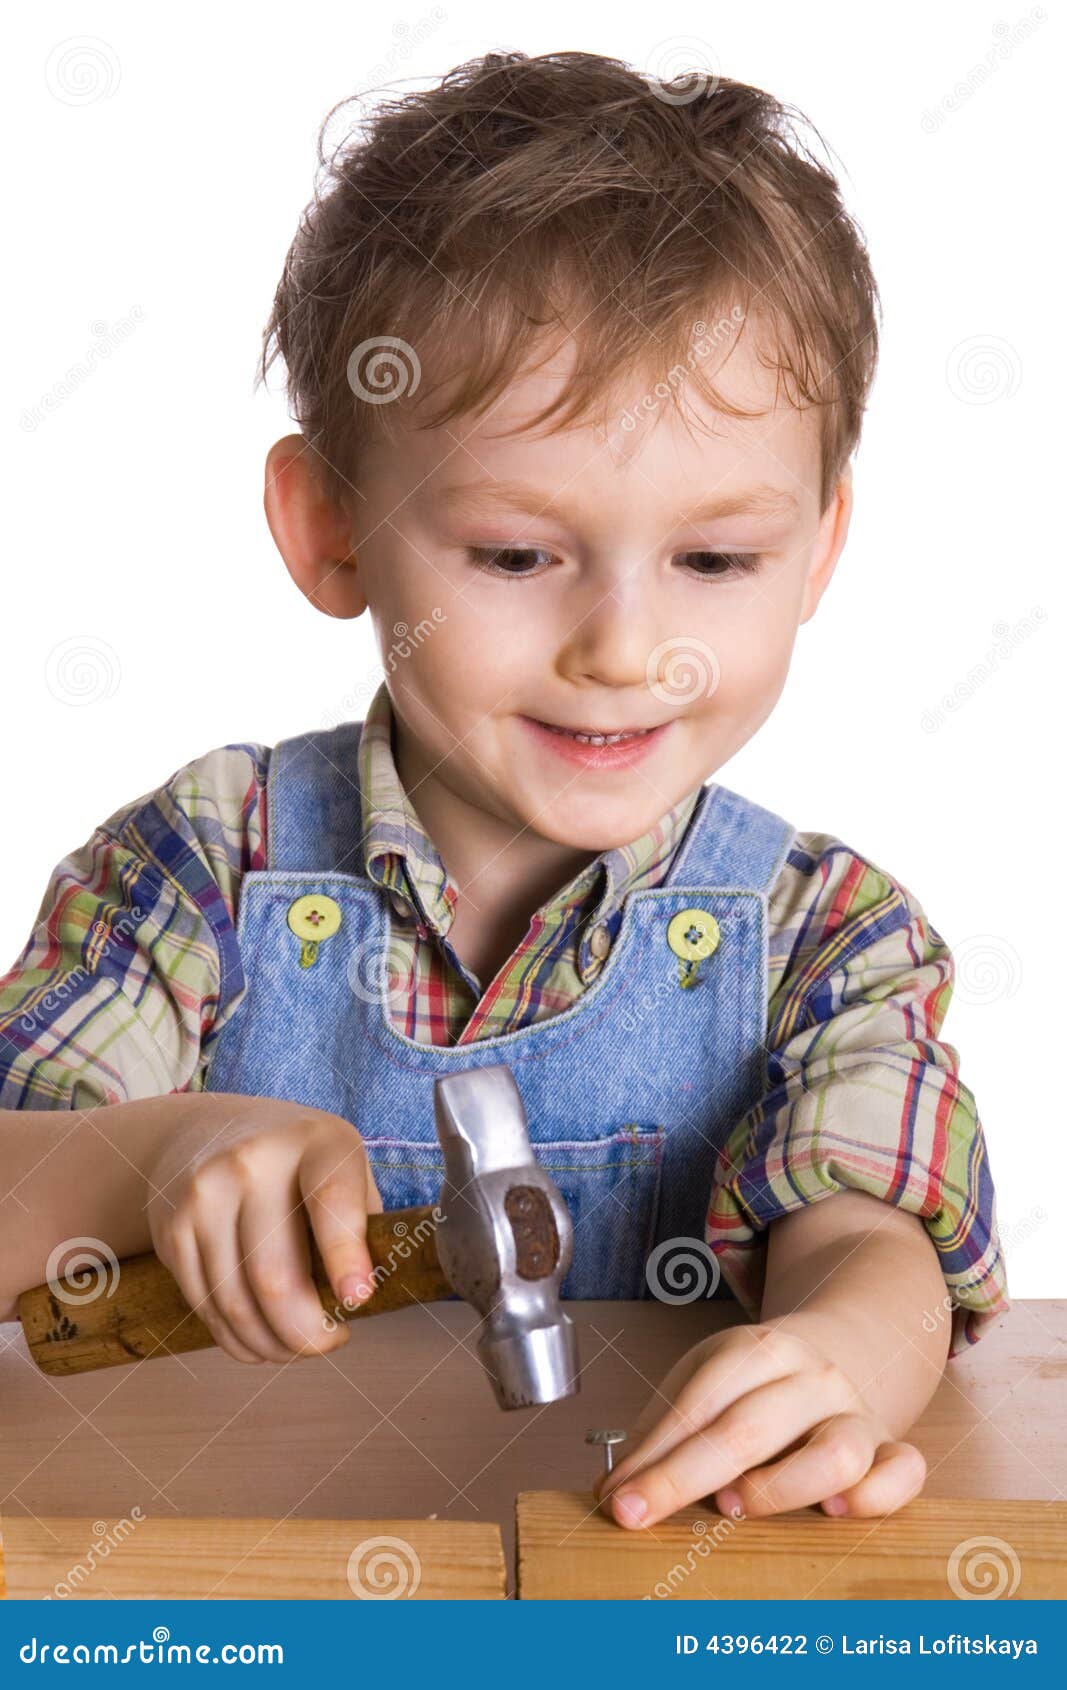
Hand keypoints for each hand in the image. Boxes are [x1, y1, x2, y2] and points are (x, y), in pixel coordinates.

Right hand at [143, 1092, 382, 1363]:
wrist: (203, 1131)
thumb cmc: (295, 1159)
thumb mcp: (342, 1162)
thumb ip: (361, 1220)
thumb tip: (360, 1299)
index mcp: (314, 1143)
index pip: (330, 1201)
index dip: (345, 1255)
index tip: (357, 1299)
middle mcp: (252, 1163)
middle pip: (275, 1277)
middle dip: (307, 1332)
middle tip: (329, 1341)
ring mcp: (204, 1196)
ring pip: (236, 1303)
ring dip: (272, 1345)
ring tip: (296, 1346)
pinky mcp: (172, 1230)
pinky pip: (206, 1306)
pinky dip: (237, 1339)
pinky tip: (260, 1340)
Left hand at [594, 1317, 926, 1526]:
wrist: (833, 1355)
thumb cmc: (752, 1386)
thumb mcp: (701, 1384)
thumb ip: (659, 1434)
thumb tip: (611, 1492)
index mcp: (757, 1351)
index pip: (699, 1405)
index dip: (655, 1457)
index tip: (618, 1501)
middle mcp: (812, 1377)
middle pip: (750, 1429)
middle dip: (686, 1477)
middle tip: (644, 1511)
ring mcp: (855, 1412)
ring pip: (835, 1451)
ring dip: (781, 1486)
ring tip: (735, 1504)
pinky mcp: (891, 1448)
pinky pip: (903, 1472)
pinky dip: (877, 1495)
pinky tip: (838, 1512)